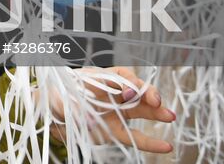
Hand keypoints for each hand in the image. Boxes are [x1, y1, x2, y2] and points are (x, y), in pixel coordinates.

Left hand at [43, 68, 174, 154]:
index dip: (129, 82)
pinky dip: (151, 143)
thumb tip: (82, 116)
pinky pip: (136, 137)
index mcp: (101, 77)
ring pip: (141, 111)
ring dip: (157, 113)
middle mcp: (113, 93)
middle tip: (157, 100)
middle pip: (137, 91)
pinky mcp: (116, 130)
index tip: (132, 91)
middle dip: (148, 93)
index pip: (122, 76)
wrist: (53, 114)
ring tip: (171, 116)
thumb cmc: (56, 97)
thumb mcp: (58, 96)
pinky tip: (166, 147)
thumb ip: (69, 106)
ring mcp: (117, 111)